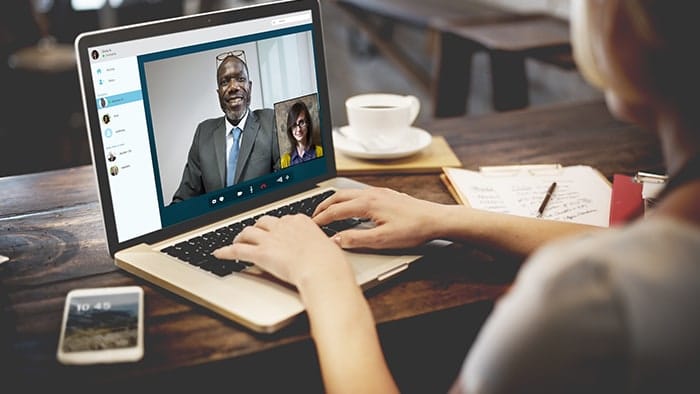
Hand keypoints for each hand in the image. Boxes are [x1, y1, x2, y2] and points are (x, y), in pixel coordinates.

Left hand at [213, 214, 351, 286]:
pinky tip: (218, 254)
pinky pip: (237, 250)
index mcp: (300, 221)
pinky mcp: (260, 253)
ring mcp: (270, 239)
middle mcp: (283, 226)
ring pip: (248, 232)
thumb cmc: (330, 262)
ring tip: (236, 241)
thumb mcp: (330, 247)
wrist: (322, 269)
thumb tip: (327, 249)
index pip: (284, 220)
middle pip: (264, 222)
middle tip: (255, 235)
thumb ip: (322, 246)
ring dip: (240, 236)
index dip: (277, 227)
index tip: (276, 232)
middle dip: (258, 228)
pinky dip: (225, 251)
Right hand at [313, 187, 444, 249]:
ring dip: (334, 201)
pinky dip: (347, 199)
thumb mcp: (382, 240)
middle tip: (313, 217)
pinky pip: (359, 193)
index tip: (311, 226)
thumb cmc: (413, 229)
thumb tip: (335, 239)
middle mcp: (371, 194)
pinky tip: (350, 207)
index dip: (321, 219)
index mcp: (367, 204)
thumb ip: (356, 239)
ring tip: (327, 211)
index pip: (336, 211)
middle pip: (338, 197)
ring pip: (348, 193)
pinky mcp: (386, 194)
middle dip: (323, 206)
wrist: (435, 219)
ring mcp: (379, 192)